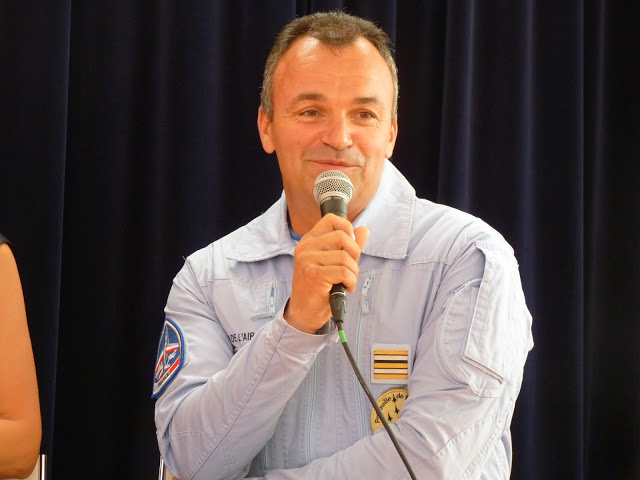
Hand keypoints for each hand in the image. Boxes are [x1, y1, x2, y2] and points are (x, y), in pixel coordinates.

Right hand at [285, 214, 368, 333]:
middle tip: (350, 269)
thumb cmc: (320, 287)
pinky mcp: (314, 274)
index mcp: (310, 240)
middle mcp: (305, 247)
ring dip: (353, 272)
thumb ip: (349, 246)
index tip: (349, 248)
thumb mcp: (335, 262)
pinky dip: (351, 282)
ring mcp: (307, 260)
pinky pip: (344, 272)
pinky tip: (345, 288)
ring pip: (345, 257)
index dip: (347, 229)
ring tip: (346, 281)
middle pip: (343, 237)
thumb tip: (364, 230)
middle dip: (355, 254)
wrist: (304, 312)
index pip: (332, 219)